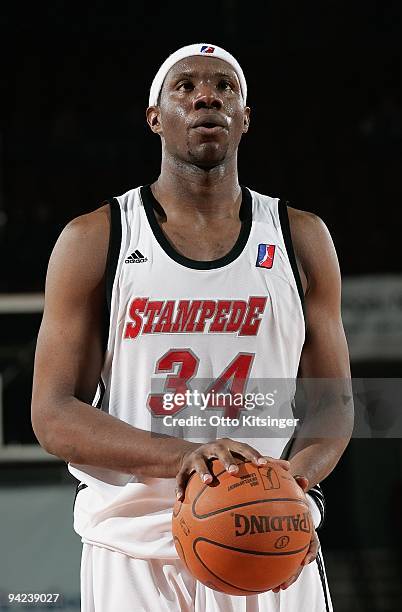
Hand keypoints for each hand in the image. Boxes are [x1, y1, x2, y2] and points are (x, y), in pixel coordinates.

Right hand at [175, 438, 289, 500]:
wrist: (193, 454)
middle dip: (228, 460)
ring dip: (203, 472)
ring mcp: (198, 456)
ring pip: (200, 463)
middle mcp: (214, 448)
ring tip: (208, 482)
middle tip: (235, 471)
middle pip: (221, 451)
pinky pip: (181, 477)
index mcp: (230, 446)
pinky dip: (180, 487)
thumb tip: (289, 468)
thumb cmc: (225, 458)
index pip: (244, 448)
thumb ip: (261, 462)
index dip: (253, 455)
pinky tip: (180, 500)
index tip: (264, 465)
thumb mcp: (240, 457)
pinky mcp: (184, 466)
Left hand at [272, 475, 319, 592]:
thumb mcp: (295, 485)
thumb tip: (303, 478)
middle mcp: (299, 538)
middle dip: (293, 574)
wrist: (289, 493)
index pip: (312, 542)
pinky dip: (267, 566)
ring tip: (272, 588)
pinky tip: (256, 575)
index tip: (305, 561)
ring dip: (282, 577)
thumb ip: (299, 482)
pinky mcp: (277, 544)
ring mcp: (290, 543)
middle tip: (283, 585)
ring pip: (288, 564)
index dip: (310, 552)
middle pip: (299, 560)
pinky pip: (274, 556)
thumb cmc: (291, 490)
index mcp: (305, 527)